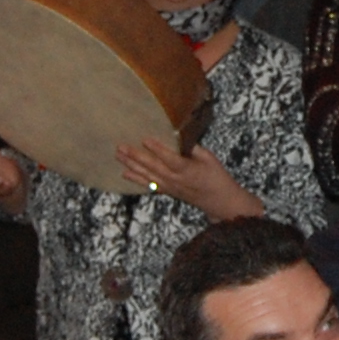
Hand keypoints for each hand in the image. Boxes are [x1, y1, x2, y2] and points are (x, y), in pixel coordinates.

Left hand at [116, 141, 259, 220]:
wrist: (219, 201)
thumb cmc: (217, 177)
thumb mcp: (209, 158)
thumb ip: (193, 148)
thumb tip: (179, 138)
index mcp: (187, 169)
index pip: (169, 158)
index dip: (157, 149)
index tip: (145, 139)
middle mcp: (175, 179)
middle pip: (152, 166)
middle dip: (136, 156)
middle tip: (121, 147)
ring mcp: (169, 186)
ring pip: (147, 175)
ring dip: (131, 165)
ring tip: (118, 156)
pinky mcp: (167, 191)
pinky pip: (149, 185)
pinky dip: (136, 179)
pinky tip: (124, 173)